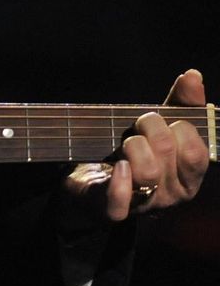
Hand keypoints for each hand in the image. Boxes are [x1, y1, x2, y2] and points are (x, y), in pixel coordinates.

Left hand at [61, 69, 209, 225]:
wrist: (89, 181)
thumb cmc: (132, 152)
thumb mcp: (158, 126)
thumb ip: (178, 104)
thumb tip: (193, 75)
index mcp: (188, 177)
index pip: (196, 151)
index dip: (176, 127)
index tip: (160, 120)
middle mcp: (171, 195)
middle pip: (168, 153)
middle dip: (150, 129)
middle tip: (137, 127)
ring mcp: (143, 204)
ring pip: (148, 172)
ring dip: (133, 147)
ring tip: (124, 145)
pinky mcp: (112, 210)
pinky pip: (121, 202)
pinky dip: (119, 182)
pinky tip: (118, 167)